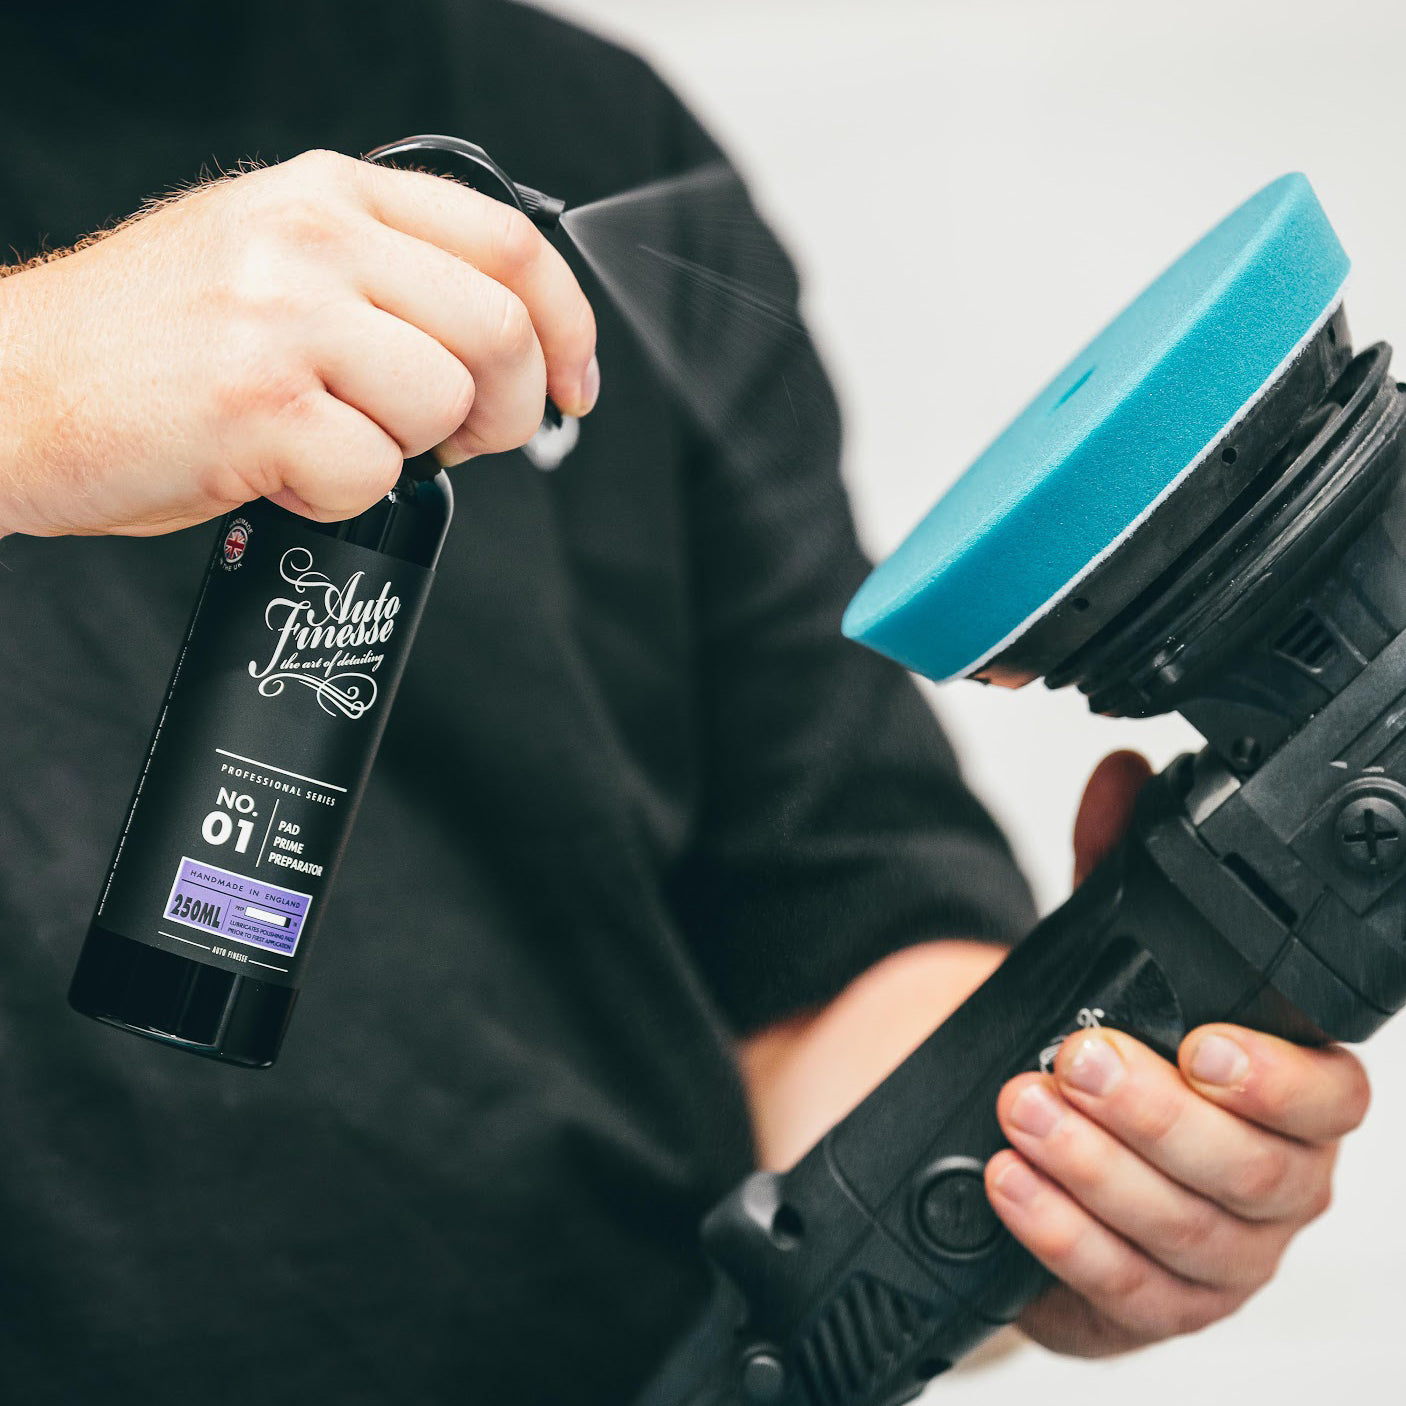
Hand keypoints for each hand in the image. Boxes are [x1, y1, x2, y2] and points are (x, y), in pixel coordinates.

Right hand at [0, 149, 597, 537]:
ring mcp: (283, 312)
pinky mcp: (256, 399)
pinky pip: (373, 472)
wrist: (10, 387)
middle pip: (499, 329)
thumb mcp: (268, 264)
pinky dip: (343, 496)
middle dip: (510, 412)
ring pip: (445, 404)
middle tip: (464, 444)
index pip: (509, 242)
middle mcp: (311, 236)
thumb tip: (502, 352)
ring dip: (414, 454)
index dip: (567, 326)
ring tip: (336, 445)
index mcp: (328, 194)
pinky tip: (284, 471)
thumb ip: (381, 281)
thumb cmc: (144, 347)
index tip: (574, 386)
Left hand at [986, 751, 1371, 1355]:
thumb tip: (1120, 775)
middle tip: (1075, 1061)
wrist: (1063, 1164)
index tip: (1204, 1044)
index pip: (1328, 1096)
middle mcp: (1274, 1183)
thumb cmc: (1117, 1061)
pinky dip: (1064, 1236)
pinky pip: (1129, 1289)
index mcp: (1289, 1099)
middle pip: (1250, 1169)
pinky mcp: (1157, 1305)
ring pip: (1188, 1233)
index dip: (1274, 1076)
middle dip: (1153, 1112)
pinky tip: (1011, 1186)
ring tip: (1023, 1112)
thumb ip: (1115, 869)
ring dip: (1097, 1171)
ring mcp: (1222, 1256)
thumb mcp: (1108, 956)